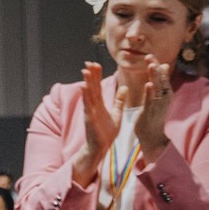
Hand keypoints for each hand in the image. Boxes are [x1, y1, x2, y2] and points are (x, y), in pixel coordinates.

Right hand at [72, 62, 124, 185]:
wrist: (101, 147)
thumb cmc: (106, 132)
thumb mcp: (117, 113)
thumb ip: (119, 100)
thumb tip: (124, 88)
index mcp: (99, 104)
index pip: (98, 87)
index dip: (97, 76)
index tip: (96, 64)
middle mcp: (93, 106)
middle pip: (92, 87)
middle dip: (91, 75)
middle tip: (89, 62)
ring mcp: (90, 111)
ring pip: (88, 94)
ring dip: (86, 82)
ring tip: (85, 71)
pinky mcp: (89, 118)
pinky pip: (88, 105)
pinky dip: (85, 96)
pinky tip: (84, 87)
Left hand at [131, 57, 174, 160]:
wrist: (152, 136)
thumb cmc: (153, 114)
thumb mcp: (157, 95)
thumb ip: (160, 81)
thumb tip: (164, 66)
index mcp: (165, 92)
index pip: (161, 76)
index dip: (156, 66)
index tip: (149, 56)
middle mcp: (164, 97)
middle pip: (161, 79)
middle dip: (155, 68)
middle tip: (149, 56)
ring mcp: (159, 105)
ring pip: (158, 88)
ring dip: (155, 77)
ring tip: (151, 66)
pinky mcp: (152, 112)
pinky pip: (152, 101)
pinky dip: (151, 92)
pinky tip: (149, 84)